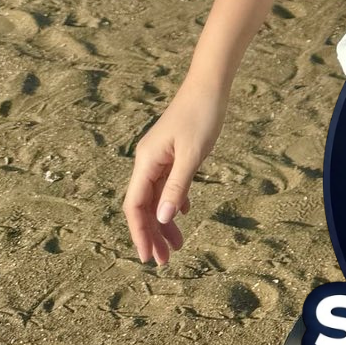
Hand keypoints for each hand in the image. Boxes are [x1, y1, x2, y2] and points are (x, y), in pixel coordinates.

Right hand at [122, 78, 227, 265]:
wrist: (210, 84)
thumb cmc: (201, 115)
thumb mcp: (193, 154)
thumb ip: (177, 186)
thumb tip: (162, 219)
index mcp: (146, 161)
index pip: (135, 206)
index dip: (139, 233)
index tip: (148, 258)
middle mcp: (148, 161)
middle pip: (144, 205)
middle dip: (152, 234)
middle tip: (164, 261)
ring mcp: (159, 157)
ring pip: (156, 197)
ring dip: (164, 222)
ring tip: (176, 245)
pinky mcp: (172, 153)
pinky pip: (167, 184)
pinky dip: (173, 202)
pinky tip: (183, 215)